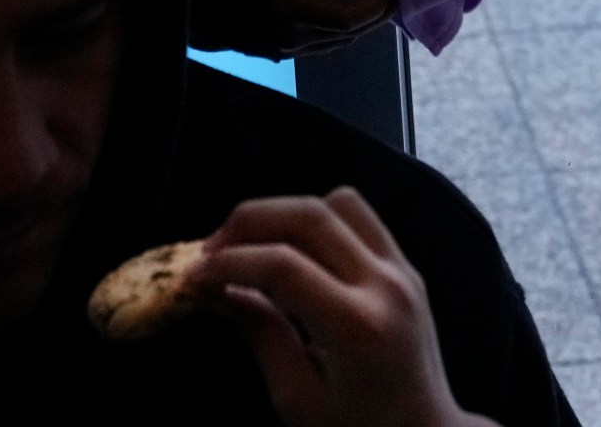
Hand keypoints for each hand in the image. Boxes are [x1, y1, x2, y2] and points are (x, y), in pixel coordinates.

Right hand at [196, 189, 499, 426]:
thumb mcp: (297, 397)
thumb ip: (260, 335)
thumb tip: (218, 290)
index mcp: (357, 326)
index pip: (282, 265)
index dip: (229, 262)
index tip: (193, 275)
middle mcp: (385, 286)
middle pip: (309, 216)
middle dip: (249, 221)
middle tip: (211, 249)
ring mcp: (403, 270)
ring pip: (339, 203)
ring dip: (287, 212)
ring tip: (250, 244)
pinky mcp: (407, 267)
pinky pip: (361, 217)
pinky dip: (319, 218)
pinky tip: (292, 247)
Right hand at [268, 0, 394, 57]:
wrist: (178, 10)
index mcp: (289, 11)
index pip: (347, 18)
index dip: (375, 4)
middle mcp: (293, 38)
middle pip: (350, 34)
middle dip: (378, 15)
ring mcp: (285, 50)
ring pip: (337, 43)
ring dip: (362, 25)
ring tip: (377, 2)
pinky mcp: (278, 53)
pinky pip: (321, 45)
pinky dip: (341, 31)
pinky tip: (344, 12)